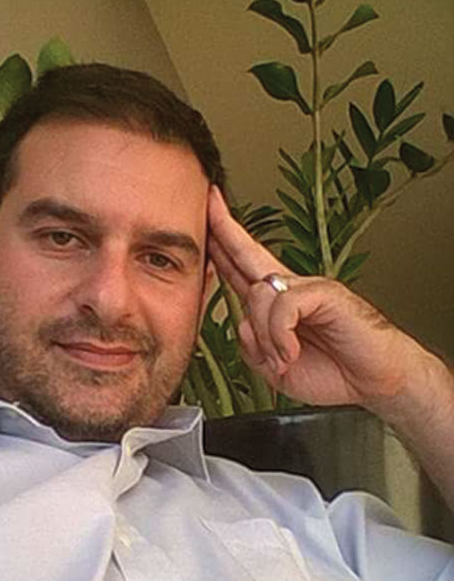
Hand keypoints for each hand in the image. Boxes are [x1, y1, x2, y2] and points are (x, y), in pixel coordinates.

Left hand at [207, 185, 423, 410]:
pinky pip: (284, 306)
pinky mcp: (326, 293)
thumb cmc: (333, 371)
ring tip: (283, 358)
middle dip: (225, 228)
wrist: (374, 381)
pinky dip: (280, 335)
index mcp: (275, 304)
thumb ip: (253, 347)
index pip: (241, 268)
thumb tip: (243, 324)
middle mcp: (290, 289)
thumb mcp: (275, 368)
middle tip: (210, 199)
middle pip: (248, 254)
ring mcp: (309, 288)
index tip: (206, 215)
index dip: (221, 244)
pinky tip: (291, 353)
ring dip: (264, 336)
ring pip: (258, 295)